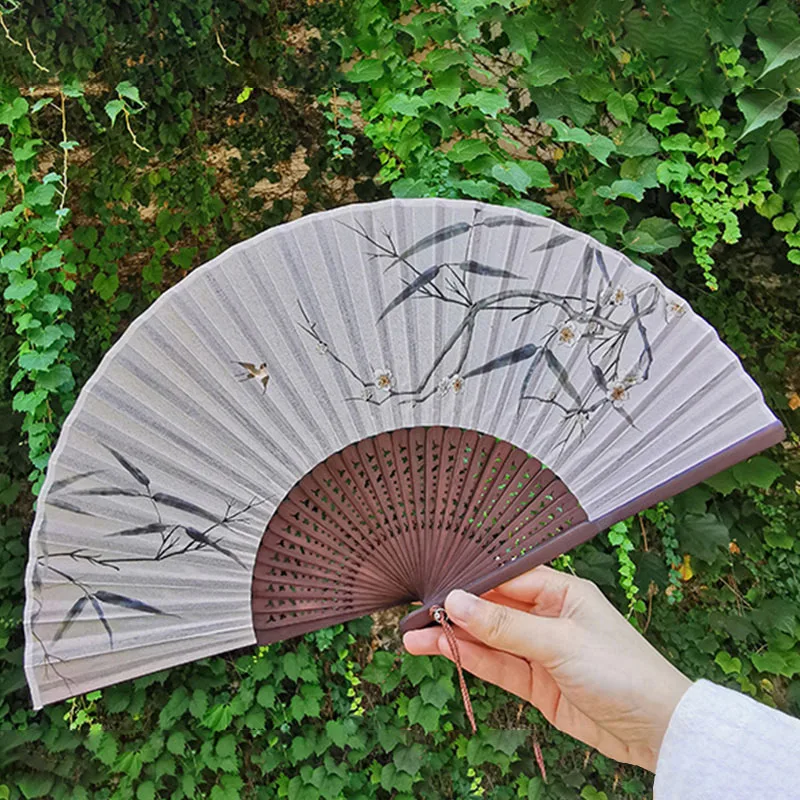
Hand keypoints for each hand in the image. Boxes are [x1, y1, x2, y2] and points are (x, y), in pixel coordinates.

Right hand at [403, 566, 690, 772]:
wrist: (657, 730)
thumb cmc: (622, 671)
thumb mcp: (560, 643)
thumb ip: (505, 626)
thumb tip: (457, 602)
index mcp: (561, 591)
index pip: (505, 578)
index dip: (469, 582)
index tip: (433, 586)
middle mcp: (547, 616)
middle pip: (491, 608)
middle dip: (454, 611)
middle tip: (414, 614)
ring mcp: (539, 650)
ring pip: (488, 639)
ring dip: (453, 638)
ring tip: (412, 638)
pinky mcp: (536, 683)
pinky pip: (496, 666)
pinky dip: (469, 659)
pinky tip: (441, 651)